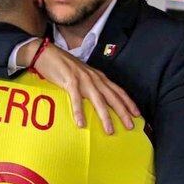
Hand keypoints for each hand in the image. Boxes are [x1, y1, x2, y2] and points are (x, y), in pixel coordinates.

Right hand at [21, 42, 139, 134]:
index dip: (128, 102)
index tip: (137, 114)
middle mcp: (94, 78)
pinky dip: (79, 111)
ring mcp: (83, 80)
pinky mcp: (69, 82)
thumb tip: (97, 99)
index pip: (117, 90)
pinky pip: (76, 99)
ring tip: (109, 130)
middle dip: (123, 112)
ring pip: (98, 100)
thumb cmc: (64, 66)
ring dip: (105, 116)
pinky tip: (81, 123)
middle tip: (130, 126)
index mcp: (98, 77)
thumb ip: (91, 84)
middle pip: (112, 97)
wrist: (47, 53)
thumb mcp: (82, 74)